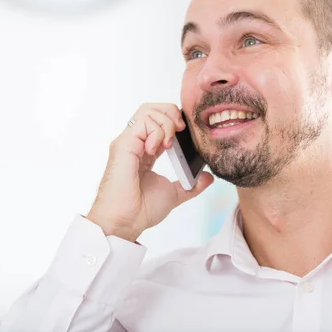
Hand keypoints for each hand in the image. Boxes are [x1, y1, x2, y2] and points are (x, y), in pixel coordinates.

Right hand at [87, 103, 213, 241]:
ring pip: (147, 111)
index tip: (186, 133)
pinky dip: (156, 131)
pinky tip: (159, 148)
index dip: (174, 120)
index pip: (158, 122)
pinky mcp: (123, 145)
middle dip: (171, 113)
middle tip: (181, 131)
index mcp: (145, 151)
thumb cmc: (141, 210)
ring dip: (165, 123)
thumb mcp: (174, 193)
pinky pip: (142, 123)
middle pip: (151, 109)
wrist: (126, 222)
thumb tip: (207, 177)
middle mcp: (135, 143)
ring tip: (168, 143)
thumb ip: (191, 185)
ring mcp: (128, 142)